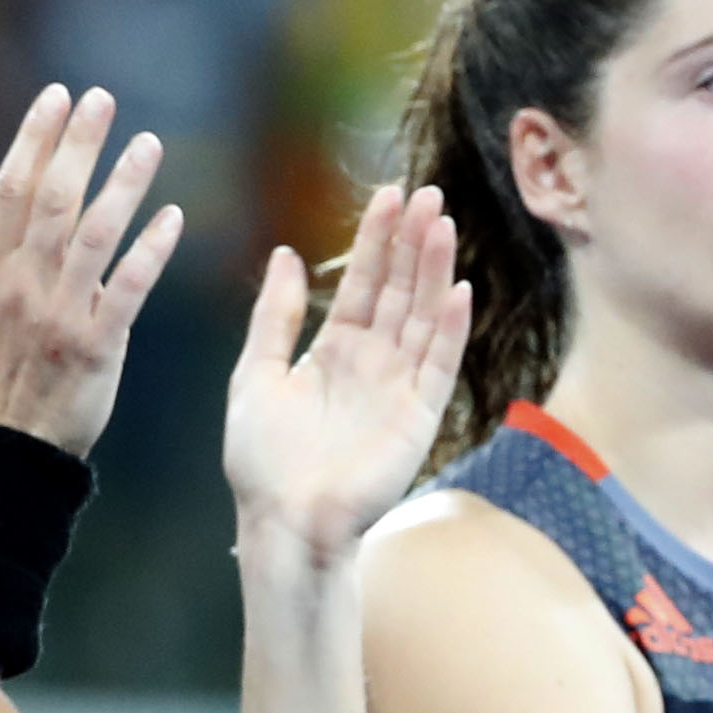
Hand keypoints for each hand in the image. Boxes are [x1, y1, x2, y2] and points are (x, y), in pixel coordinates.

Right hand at [0, 86, 179, 453]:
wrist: (6, 446)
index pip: (12, 190)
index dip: (35, 139)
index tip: (58, 96)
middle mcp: (21, 286)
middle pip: (52, 201)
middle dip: (78, 145)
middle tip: (103, 99)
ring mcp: (59, 315)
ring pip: (94, 236)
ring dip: (123, 186)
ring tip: (149, 143)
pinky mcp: (97, 345)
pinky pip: (127, 289)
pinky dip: (150, 251)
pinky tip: (174, 217)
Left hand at [219, 183, 470, 574]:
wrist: (282, 521)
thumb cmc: (263, 460)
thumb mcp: (255, 374)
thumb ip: (274, 317)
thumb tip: (284, 254)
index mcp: (335, 351)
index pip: (364, 283)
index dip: (376, 240)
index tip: (387, 195)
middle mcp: (373, 363)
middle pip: (399, 290)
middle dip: (411, 242)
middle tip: (425, 191)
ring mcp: (399, 387)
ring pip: (422, 316)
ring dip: (433, 271)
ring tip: (442, 223)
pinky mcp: (418, 416)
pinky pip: (437, 364)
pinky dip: (447, 328)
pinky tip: (456, 289)